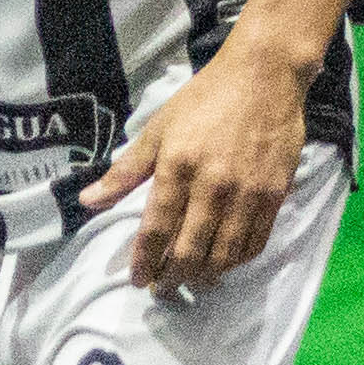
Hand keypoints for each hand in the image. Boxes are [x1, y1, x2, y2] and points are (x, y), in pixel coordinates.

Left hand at [77, 42, 312, 297]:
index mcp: (178, 167)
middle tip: (162, 289)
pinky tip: (223, 264)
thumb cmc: (204, 99)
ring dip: (204, 277)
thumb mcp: (157, 128)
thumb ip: (125, 170)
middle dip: (172, 279)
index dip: (144, 262)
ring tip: (191, 283)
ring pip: (224, 255)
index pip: (156, 229)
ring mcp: (247, 193)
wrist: (264, 76)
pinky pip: (255, 243)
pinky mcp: (275, 195)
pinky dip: (236, 262)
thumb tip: (88, 201)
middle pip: (190, 251)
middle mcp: (213, 186)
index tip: (138, 281)